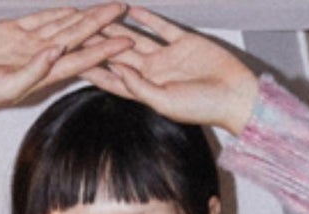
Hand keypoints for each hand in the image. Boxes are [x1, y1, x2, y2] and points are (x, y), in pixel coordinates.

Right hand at [0, 6, 141, 136]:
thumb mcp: (6, 86)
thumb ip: (33, 71)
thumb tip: (56, 52)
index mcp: (44, 75)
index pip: (82, 59)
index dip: (105, 50)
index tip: (126, 42)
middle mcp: (41, 58)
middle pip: (80, 38)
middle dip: (104, 26)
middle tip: (127, 13)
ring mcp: (29, 44)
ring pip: (65, 26)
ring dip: (87, 18)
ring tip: (110, 9)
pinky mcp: (14, 30)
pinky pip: (42, 19)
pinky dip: (60, 14)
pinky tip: (76, 10)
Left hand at [74, 7, 258, 134]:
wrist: (234, 96)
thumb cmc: (203, 108)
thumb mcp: (166, 102)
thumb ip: (140, 87)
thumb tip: (117, 70)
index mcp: (147, 92)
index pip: (114, 80)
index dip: (94, 69)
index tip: (73, 60)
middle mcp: (153, 74)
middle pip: (120, 56)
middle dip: (99, 44)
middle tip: (78, 31)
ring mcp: (167, 58)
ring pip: (135, 38)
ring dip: (117, 27)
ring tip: (97, 15)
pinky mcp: (183, 42)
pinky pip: (160, 27)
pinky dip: (146, 17)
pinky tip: (129, 7)